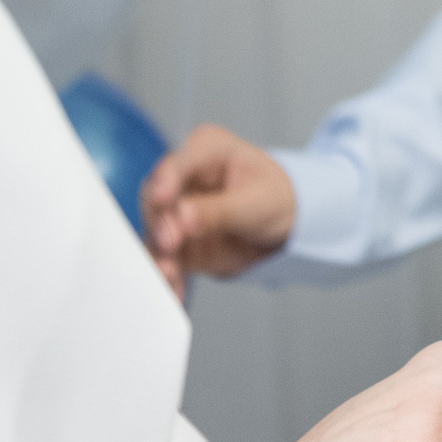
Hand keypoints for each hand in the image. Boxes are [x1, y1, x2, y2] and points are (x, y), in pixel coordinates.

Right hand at [139, 124, 296, 296]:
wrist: (286, 227)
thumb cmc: (276, 199)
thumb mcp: (256, 203)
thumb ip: (219, 211)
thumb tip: (182, 217)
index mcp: (205, 149)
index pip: (178, 164)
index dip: (166, 181)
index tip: (161, 200)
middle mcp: (182, 177)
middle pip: (155, 200)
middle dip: (160, 225)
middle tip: (169, 246)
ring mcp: (175, 210)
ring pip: (154, 233)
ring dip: (159, 256)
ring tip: (169, 275)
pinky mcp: (176, 240)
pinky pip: (165, 259)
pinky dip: (168, 276)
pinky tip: (174, 291)